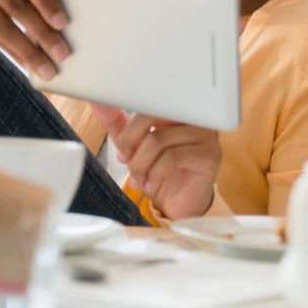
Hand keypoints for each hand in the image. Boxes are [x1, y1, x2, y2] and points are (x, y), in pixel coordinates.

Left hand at [91, 104, 220, 219]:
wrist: (181, 205)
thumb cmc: (161, 173)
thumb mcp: (135, 148)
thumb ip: (119, 126)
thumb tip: (98, 103)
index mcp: (179, 110)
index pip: (150, 102)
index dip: (130, 125)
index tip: (123, 146)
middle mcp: (196, 118)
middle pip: (153, 115)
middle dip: (131, 141)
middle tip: (127, 161)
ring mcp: (206, 136)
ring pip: (158, 139)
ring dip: (141, 164)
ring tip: (141, 177)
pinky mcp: (209, 155)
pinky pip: (172, 157)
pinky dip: (155, 173)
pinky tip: (153, 183)